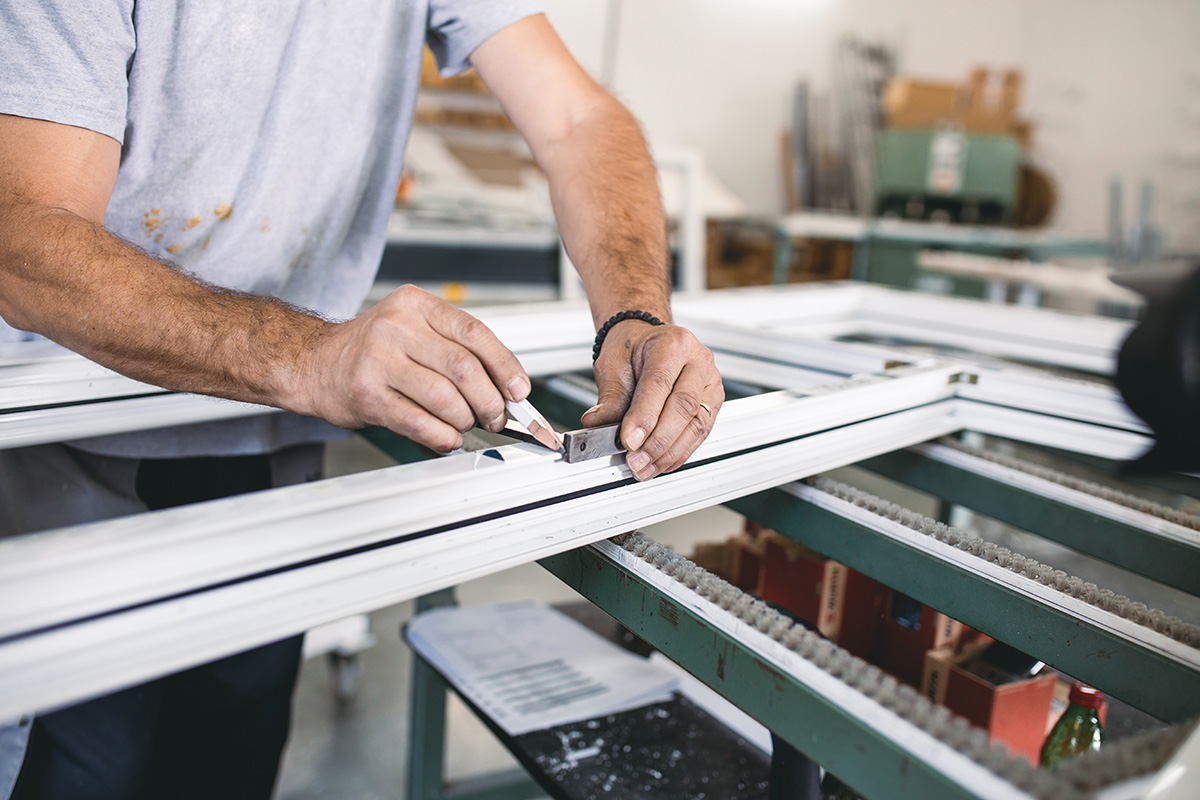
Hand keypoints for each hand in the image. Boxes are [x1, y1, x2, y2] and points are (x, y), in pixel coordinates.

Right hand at [295, 285, 529, 451]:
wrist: (313, 363)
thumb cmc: (371, 350)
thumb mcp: (413, 331)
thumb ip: (455, 351)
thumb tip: (505, 387)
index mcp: (416, 306)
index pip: (474, 333)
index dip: (504, 365)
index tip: (519, 390)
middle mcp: (397, 327)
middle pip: (464, 368)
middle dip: (490, 400)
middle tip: (496, 416)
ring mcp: (379, 360)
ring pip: (445, 398)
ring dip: (466, 420)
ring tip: (467, 425)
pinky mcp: (367, 394)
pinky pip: (418, 421)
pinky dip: (442, 436)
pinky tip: (448, 438)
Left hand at [584, 321, 722, 480]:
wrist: (647, 340)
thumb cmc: (632, 348)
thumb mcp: (612, 365)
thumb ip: (609, 397)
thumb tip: (597, 424)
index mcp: (673, 344)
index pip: (659, 384)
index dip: (644, 417)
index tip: (628, 441)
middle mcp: (698, 361)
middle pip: (684, 407)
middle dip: (658, 441)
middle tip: (636, 460)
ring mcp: (710, 382)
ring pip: (697, 424)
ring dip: (670, 452)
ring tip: (646, 468)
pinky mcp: (714, 401)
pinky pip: (701, 432)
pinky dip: (681, 452)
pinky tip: (662, 463)